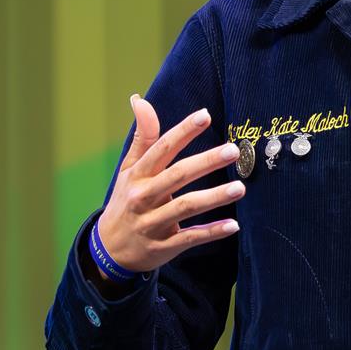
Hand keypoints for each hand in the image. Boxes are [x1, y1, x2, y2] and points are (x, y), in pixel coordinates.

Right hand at [94, 96, 244, 277]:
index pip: (162, 148)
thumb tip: (140, 100)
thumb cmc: (125, 201)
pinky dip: (212, 232)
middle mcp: (143, 197)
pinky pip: (190, 238)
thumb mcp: (128, 170)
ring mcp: (153, 223)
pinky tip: (233, 225)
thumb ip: (142, 138)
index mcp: (137, 175)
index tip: (205, 115)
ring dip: (214, 197)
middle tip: (233, 151)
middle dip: (206, 162)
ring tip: (240, 187)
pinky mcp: (164, 246)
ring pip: (186, 207)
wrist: (110, 250)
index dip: (183, 131)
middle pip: (178, 175)